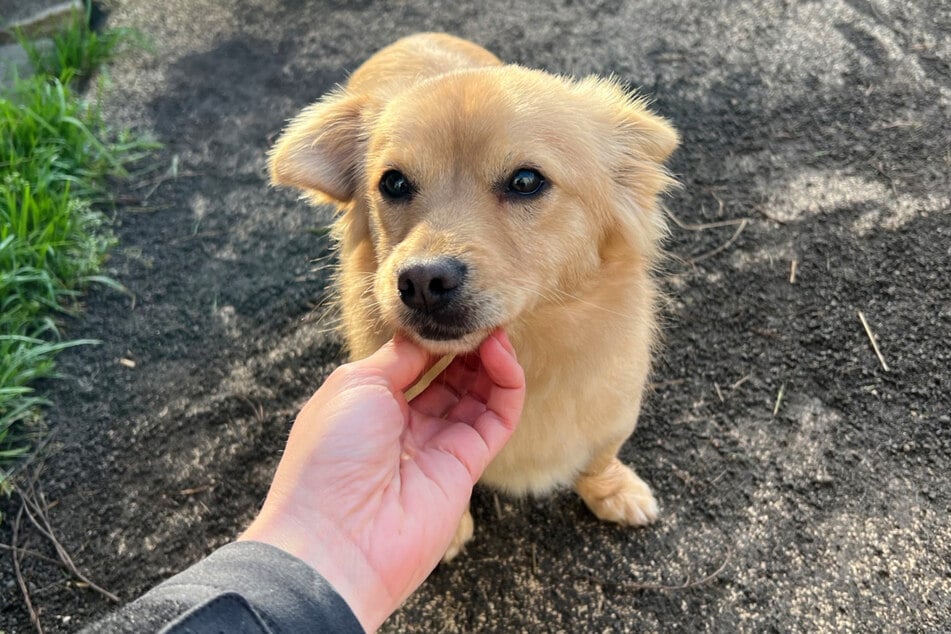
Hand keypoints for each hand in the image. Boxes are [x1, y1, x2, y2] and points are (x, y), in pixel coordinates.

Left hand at [240, 330, 524, 631]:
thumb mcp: (355, 385)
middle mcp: (405, 425)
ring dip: (491, 359)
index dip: (436, 334)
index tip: (452, 305)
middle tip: (483, 311)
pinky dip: (506, 385)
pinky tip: (501, 356)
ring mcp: (439, 446)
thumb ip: (398, 357)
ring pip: (479, 394)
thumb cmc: (329, 456)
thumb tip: (426, 333)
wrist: (336, 539)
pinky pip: (497, 418)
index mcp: (370, 405)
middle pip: (450, 375)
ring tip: (495, 330)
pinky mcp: (468, 466)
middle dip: (467, 343)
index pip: (415, 360)